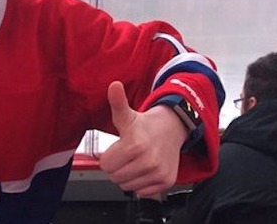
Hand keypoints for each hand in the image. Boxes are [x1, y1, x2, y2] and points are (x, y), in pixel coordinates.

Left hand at [98, 82, 186, 196]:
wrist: (171, 130)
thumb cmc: (144, 125)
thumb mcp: (126, 115)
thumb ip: (117, 102)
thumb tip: (114, 85)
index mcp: (134, 145)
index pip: (106, 165)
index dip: (107, 157)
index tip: (115, 149)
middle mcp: (148, 161)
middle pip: (115, 177)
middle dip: (116, 167)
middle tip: (125, 155)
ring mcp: (159, 173)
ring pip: (127, 186)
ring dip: (127, 176)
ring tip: (135, 161)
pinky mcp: (166, 182)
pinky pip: (142, 192)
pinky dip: (140, 183)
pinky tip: (144, 169)